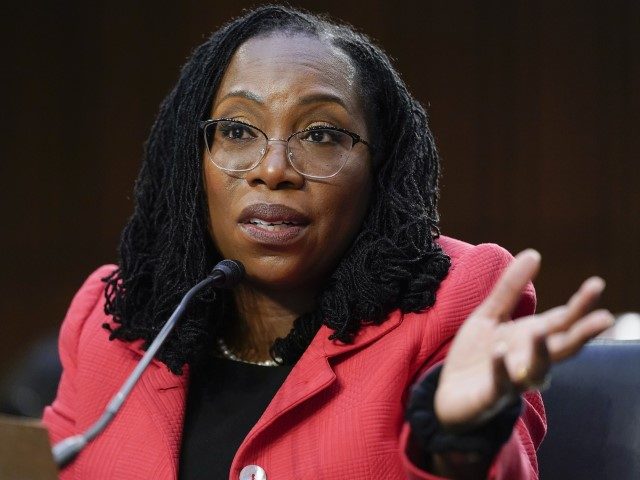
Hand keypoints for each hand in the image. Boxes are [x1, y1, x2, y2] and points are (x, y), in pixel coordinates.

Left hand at [434, 249, 613, 430]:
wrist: (449, 393)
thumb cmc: (476, 354)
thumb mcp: (490, 315)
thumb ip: (510, 288)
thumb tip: (534, 253)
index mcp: (531, 337)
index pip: (562, 320)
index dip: (580, 304)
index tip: (597, 284)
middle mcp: (530, 359)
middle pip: (562, 346)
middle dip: (583, 333)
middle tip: (605, 318)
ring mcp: (513, 379)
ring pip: (538, 370)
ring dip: (542, 353)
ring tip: (542, 332)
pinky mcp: (492, 395)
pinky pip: (500, 382)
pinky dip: (501, 369)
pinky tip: (498, 352)